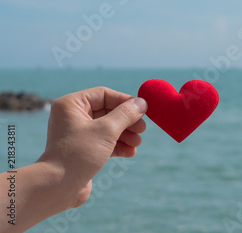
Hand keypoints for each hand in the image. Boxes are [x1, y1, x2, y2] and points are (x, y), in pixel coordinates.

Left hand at [37, 87, 147, 208]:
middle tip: (142, 129)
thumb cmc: (78, 154)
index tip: (143, 110)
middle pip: (108, 111)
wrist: (57, 188)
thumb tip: (142, 103)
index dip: (125, 101)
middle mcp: (72, 117)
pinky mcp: (83, 150)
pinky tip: (130, 152)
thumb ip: (126, 114)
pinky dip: (118, 146)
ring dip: (125, 134)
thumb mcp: (107, 130)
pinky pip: (104, 142)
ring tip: (137, 143)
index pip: (104, 95)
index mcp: (71, 105)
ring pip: (108, 128)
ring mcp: (77, 134)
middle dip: (127, 121)